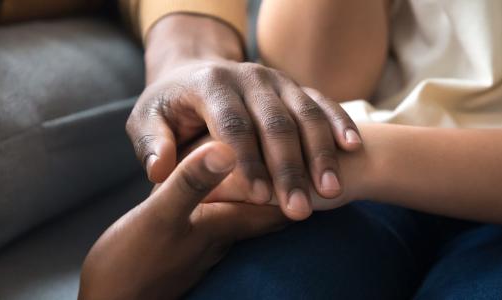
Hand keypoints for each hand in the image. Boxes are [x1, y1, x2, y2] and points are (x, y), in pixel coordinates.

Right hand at [78, 142, 288, 299]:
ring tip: (267, 164)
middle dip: (284, 186)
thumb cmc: (130, 264)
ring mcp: (206, 244)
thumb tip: (227, 148)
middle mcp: (222, 236)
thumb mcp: (159, 217)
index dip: (298, 184)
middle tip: (299, 158)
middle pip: (268, 212)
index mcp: (222, 225)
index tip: (313, 160)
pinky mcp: (188, 246)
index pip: (277, 207)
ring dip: (258, 191)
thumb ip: (191, 183)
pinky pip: (222, 217)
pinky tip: (223, 189)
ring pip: (247, 214)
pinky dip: (231, 200)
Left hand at [126, 15, 362, 220]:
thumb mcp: (148, 120)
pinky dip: (339, 123)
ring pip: (305, 114)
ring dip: (320, 153)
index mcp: (211, 83)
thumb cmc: (170, 106)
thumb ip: (153, 145)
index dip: (248, 161)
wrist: (194, 69)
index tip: (261, 197)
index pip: (233, 124)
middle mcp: (248, 76)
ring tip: (332, 191)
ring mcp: (276, 79)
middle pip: (275, 122)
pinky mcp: (295, 85)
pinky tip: (353, 148)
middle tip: (299, 208)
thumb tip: (160, 172)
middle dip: (289, 168)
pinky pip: (322, 102)